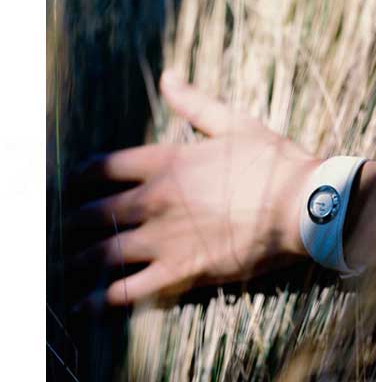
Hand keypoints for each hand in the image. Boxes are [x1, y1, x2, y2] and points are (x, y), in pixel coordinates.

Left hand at [67, 71, 318, 309]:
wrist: (305, 207)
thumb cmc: (275, 163)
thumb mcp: (235, 123)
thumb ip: (194, 103)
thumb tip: (168, 77)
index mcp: (166, 162)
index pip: (102, 167)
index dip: (79, 176)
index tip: (72, 184)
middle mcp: (156, 200)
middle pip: (93, 213)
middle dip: (73, 221)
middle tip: (65, 227)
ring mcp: (166, 239)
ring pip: (103, 253)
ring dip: (78, 260)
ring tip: (66, 265)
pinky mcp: (182, 272)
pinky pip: (130, 291)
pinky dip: (101, 299)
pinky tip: (83, 304)